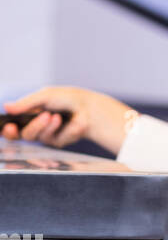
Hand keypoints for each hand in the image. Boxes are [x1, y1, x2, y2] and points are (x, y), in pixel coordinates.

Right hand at [1, 87, 136, 155]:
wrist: (87, 107)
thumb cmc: (65, 99)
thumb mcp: (44, 97)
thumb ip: (26, 103)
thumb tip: (6, 106)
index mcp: (28, 114)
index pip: (13, 125)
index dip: (7, 129)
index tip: (8, 126)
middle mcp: (35, 126)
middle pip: (22, 135)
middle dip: (28, 126)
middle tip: (30, 122)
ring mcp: (46, 136)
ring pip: (35, 137)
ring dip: (43, 126)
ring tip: (53, 115)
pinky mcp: (58, 142)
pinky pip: (51, 139)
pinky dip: (57, 129)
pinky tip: (63, 121)